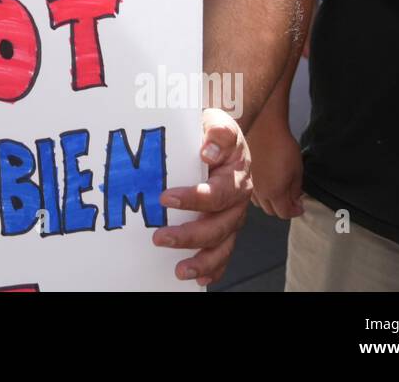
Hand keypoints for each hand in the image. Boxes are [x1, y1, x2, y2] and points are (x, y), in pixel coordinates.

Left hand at [152, 108, 251, 286]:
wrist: (218, 136)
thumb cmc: (212, 130)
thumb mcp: (216, 120)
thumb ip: (217, 130)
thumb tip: (209, 150)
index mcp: (236, 175)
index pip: (218, 193)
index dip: (195, 199)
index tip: (166, 198)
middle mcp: (238, 201)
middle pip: (220, 226)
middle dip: (191, 235)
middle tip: (161, 237)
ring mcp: (232, 217)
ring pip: (223, 245)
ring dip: (203, 261)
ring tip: (180, 270)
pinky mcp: (224, 228)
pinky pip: (222, 253)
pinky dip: (213, 269)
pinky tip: (198, 279)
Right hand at [249, 119, 303, 218]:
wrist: (262, 126)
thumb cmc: (280, 144)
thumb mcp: (297, 169)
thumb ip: (296, 190)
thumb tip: (295, 200)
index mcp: (273, 193)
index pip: (285, 213)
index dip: (295, 211)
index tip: (299, 206)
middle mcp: (258, 192)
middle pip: (271, 211)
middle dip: (282, 208)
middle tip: (291, 198)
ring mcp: (248, 183)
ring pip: (260, 202)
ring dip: (269, 200)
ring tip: (277, 189)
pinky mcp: (242, 174)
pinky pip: (251, 190)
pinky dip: (259, 191)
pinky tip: (264, 181)